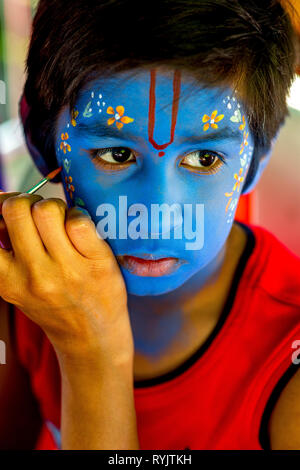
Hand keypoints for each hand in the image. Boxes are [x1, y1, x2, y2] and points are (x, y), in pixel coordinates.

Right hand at [0, 192, 132, 364]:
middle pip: (17, 209)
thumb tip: (3, 206)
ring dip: (54, 207)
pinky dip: (78, 216)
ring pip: (48, 209)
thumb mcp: (19, 286)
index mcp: (8, 280)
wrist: (92, 338)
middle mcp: (35, 275)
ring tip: (60, 221)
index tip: (6, 212)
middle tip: (37, 213)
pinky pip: (79, 221)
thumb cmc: (54, 306)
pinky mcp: (98, 263)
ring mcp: (68, 269)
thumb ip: (8, 252)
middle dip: (27, 202)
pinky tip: (79, 229)